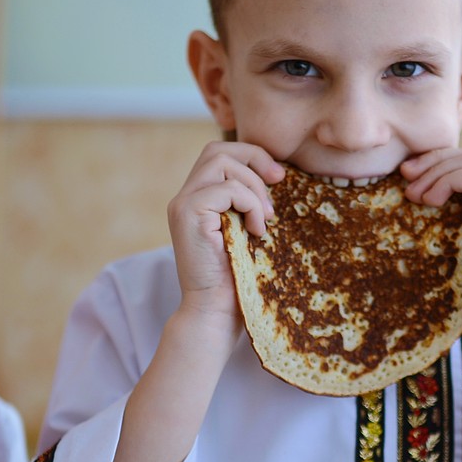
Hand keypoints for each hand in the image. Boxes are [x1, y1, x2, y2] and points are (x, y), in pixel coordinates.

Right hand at [166, 141, 285, 315]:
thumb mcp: (245, 232)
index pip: (219, 155)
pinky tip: (256, 231)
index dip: (251, 156)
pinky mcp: (188, 214)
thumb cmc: (236, 279)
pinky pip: (227, 189)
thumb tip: (276, 175)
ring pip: (222, 164)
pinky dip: (250, 205)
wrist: (215, 312)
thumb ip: (247, 204)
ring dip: (254, 188)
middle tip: (279, 182)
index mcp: (196, 200)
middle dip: (254, 159)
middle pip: (217, 149)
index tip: (278, 177)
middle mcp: (183, 198)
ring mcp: (182, 205)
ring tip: (265, 220)